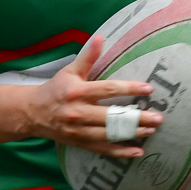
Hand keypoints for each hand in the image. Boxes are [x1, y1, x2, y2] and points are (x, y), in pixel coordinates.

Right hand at [22, 37, 161, 157]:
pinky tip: (136, 152)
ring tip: (151, 132)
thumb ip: (87, 56)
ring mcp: (78, 130)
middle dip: (136, 118)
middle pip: (112, 116)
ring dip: (131, 134)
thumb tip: (100, 37)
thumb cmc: (56, 88)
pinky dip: (120, 152)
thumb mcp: (70, 70)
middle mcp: (78, 112)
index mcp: (77, 92)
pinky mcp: (79, 143)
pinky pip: (102, 149)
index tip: (148, 90)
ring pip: (109, 135)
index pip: (108, 90)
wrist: (32, 113)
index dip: (129, 89)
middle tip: (158, 118)